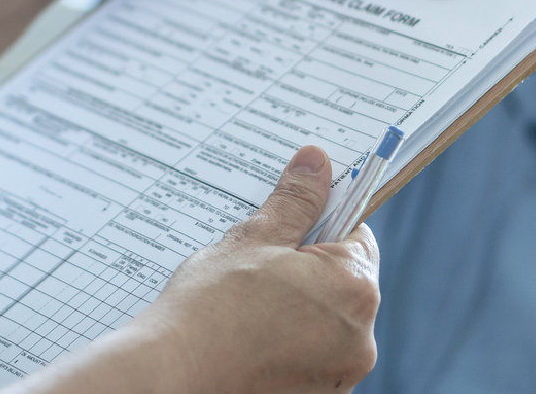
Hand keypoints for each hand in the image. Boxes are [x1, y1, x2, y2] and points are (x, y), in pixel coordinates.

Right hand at [130, 144, 380, 392]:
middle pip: (341, 284)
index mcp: (355, 289)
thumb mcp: (254, 239)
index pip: (357, 237)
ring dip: (297, 309)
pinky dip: (287, 345)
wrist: (174, 376)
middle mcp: (361, 338)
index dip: (320, 225)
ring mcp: (340, 375)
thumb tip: (317, 162)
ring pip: (325, 323)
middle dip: (305, 270)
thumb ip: (294, 201)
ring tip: (247, 305)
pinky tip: (248, 338)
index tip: (287, 228)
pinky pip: (311, 357)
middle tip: (257, 268)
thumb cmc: (210, 309)